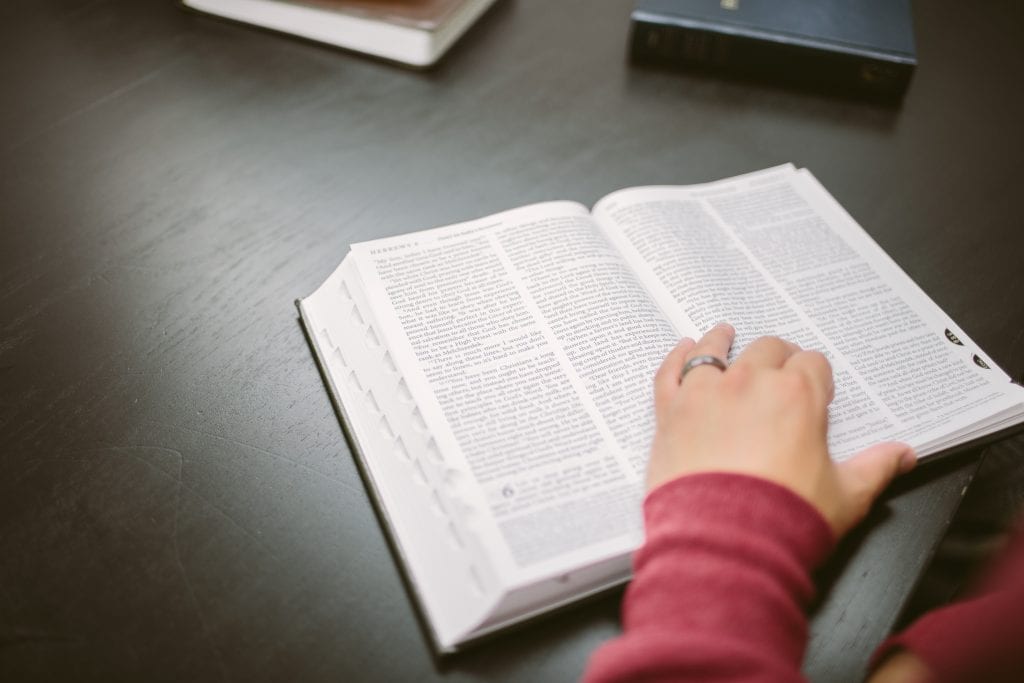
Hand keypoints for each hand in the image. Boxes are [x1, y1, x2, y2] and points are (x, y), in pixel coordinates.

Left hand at [647, 323, 915, 537]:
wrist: (724, 543)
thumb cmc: (785, 519)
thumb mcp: (846, 496)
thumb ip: (875, 467)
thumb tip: (903, 455)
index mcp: (797, 395)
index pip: (812, 365)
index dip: (816, 378)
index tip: (815, 393)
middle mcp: (750, 382)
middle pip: (767, 350)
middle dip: (778, 358)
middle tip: (779, 372)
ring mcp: (706, 393)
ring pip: (714, 350)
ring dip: (723, 341)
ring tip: (725, 334)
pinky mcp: (670, 412)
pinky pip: (670, 372)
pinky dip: (676, 357)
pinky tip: (683, 348)